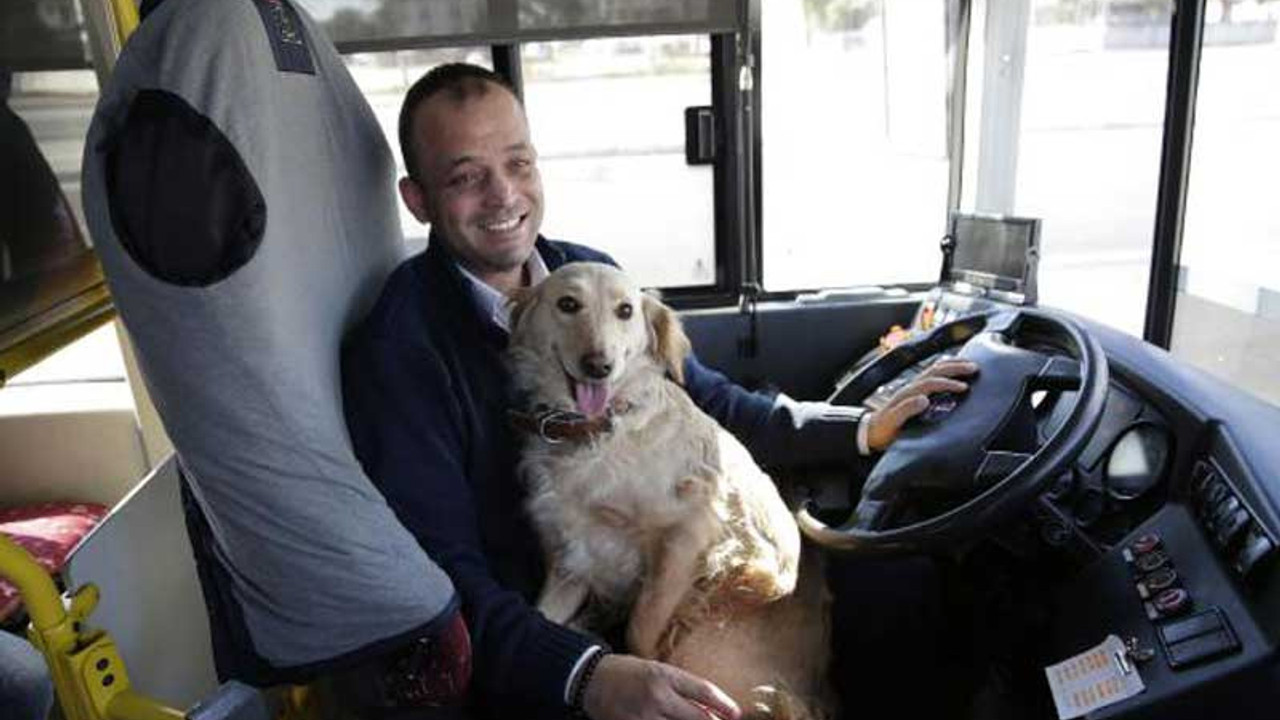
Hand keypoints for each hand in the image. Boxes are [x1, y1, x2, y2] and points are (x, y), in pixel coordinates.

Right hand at [582, 654, 740, 719]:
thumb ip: (681, 689)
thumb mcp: (657, 670)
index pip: (703, 691)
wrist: (591, 680)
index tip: (737, 714)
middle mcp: (656, 696)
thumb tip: (710, 712)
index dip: (724, 704)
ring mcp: (644, 717)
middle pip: (697, 718)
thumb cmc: (628, 673)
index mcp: (664, 675)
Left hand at [865, 358, 978, 450]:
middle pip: (934, 370)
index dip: (948, 383)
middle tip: (974, 368)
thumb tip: (924, 399)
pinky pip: (932, 376)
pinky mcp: (915, 393)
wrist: (870, 432)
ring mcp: (913, 389)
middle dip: (955, 367)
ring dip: (951, 365)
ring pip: (934, 370)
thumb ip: (905, 410)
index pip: (931, 382)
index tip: (964, 387)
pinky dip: (945, 371)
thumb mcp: (892, 422)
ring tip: (968, 365)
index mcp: (907, 394)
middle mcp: (911, 387)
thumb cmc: (882, 430)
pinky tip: (953, 373)